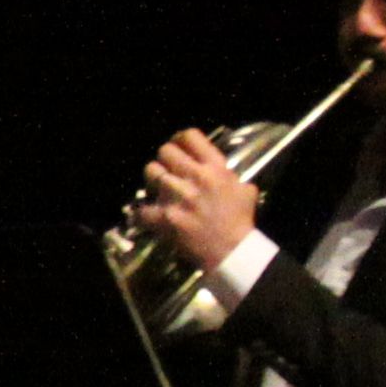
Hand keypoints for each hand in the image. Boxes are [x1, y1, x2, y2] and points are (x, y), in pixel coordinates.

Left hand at [133, 129, 259, 275]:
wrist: (231, 250)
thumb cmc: (239, 220)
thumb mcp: (244, 189)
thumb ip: (228, 174)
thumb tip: (219, 170)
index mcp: (215, 168)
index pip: (191, 136)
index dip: (181, 138)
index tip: (179, 145)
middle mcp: (194, 176)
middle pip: (166, 150)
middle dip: (166, 158)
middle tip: (168, 168)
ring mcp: (177, 196)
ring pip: (151, 171)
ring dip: (153, 179)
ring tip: (158, 188)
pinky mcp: (163, 216)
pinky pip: (141, 207)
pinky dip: (143, 213)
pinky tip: (148, 215)